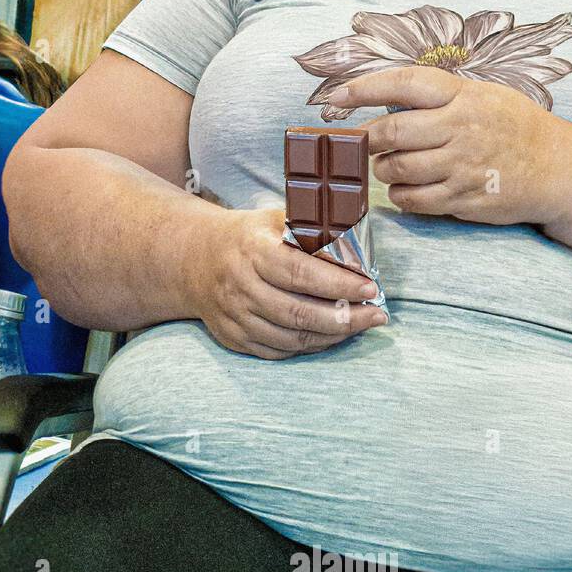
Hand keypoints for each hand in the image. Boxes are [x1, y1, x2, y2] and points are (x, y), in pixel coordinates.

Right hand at [185, 206, 386, 359]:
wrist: (194, 261)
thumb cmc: (247, 238)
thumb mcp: (272, 220)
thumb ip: (310, 231)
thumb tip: (356, 246)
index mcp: (252, 251)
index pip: (301, 273)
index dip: (339, 284)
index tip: (370, 288)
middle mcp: (241, 286)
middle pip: (299, 313)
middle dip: (345, 318)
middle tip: (377, 315)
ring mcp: (236, 317)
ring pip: (291, 337)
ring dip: (332, 335)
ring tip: (362, 325)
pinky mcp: (235, 338)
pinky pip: (279, 351)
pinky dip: (311, 346)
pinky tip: (333, 336)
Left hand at [324, 66, 571, 225]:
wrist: (557, 169)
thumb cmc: (516, 128)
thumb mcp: (484, 96)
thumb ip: (441, 97)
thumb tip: (389, 102)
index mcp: (463, 95)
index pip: (402, 84)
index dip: (363, 88)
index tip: (336, 98)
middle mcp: (461, 128)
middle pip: (392, 133)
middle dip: (368, 141)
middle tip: (361, 144)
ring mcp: (462, 166)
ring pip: (399, 170)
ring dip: (383, 171)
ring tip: (387, 168)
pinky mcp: (464, 198)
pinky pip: (416, 201)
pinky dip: (401, 197)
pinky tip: (404, 191)